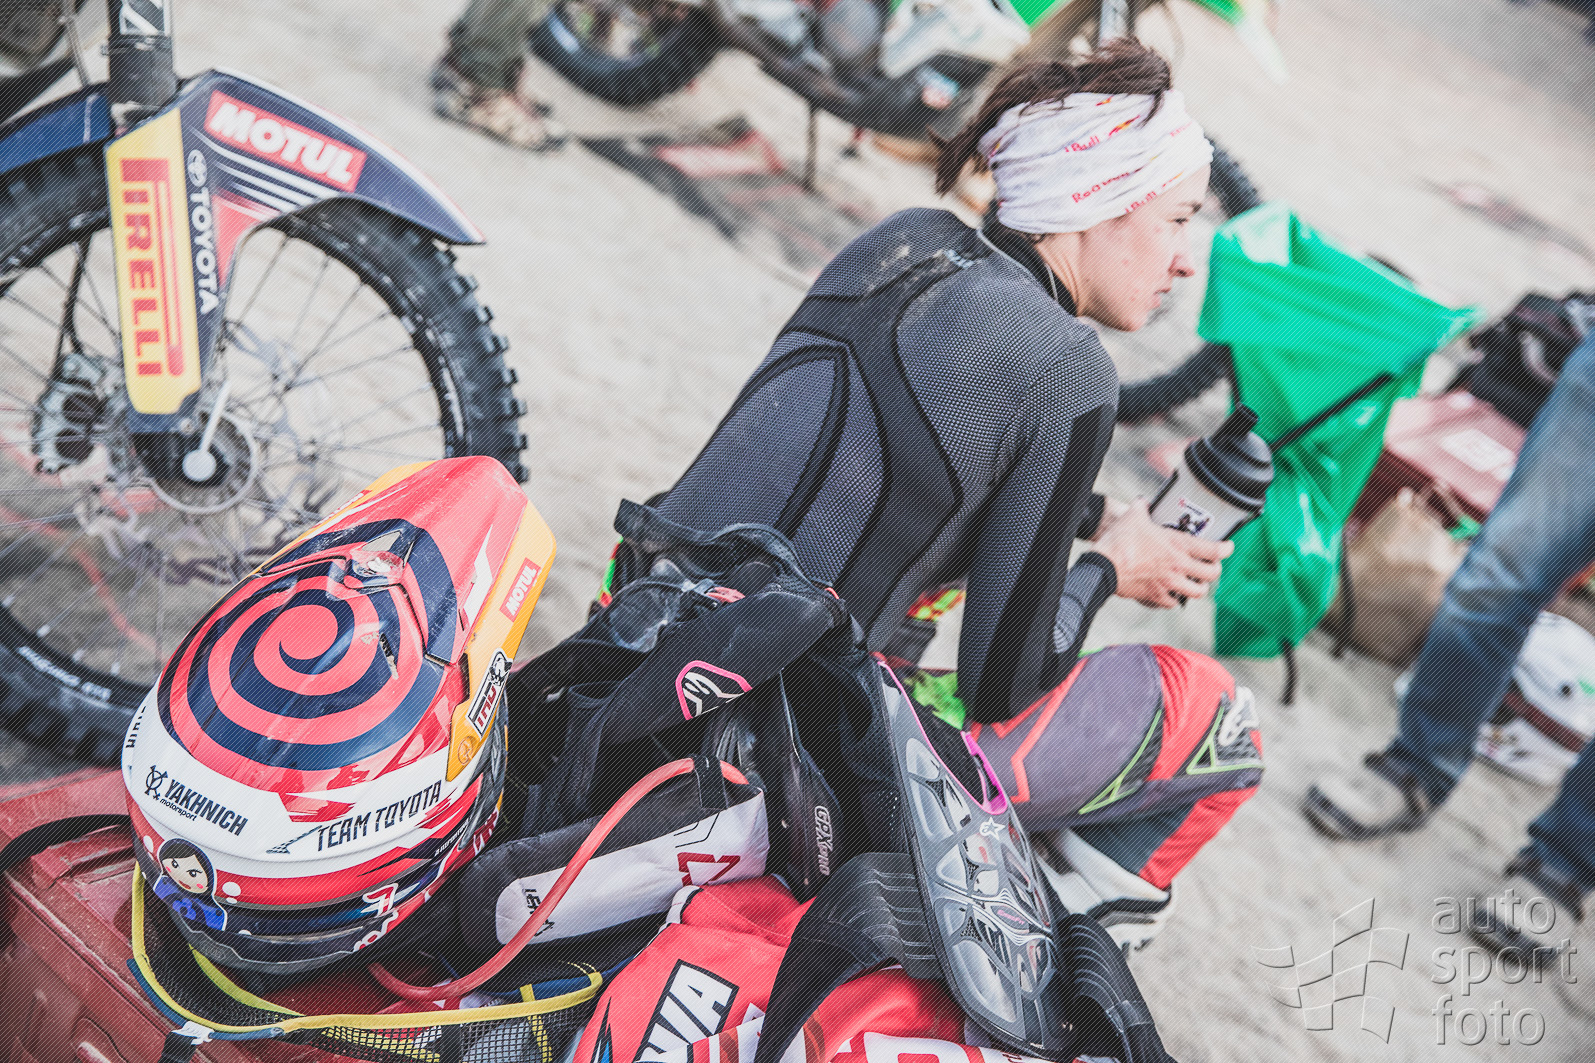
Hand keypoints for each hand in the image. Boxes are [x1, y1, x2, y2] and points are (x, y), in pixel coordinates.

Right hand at [1092, 498, 1233, 607]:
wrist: (1104, 566)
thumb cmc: (1120, 541)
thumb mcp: (1133, 517)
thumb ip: (1142, 508)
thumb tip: (1143, 502)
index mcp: (1178, 546)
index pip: (1214, 550)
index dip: (1227, 549)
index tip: (1228, 547)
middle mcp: (1179, 567)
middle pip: (1212, 574)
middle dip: (1215, 569)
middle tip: (1212, 565)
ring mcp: (1169, 585)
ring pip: (1198, 592)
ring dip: (1200, 587)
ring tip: (1196, 583)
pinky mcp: (1156, 597)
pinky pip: (1174, 603)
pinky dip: (1175, 599)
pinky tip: (1171, 594)